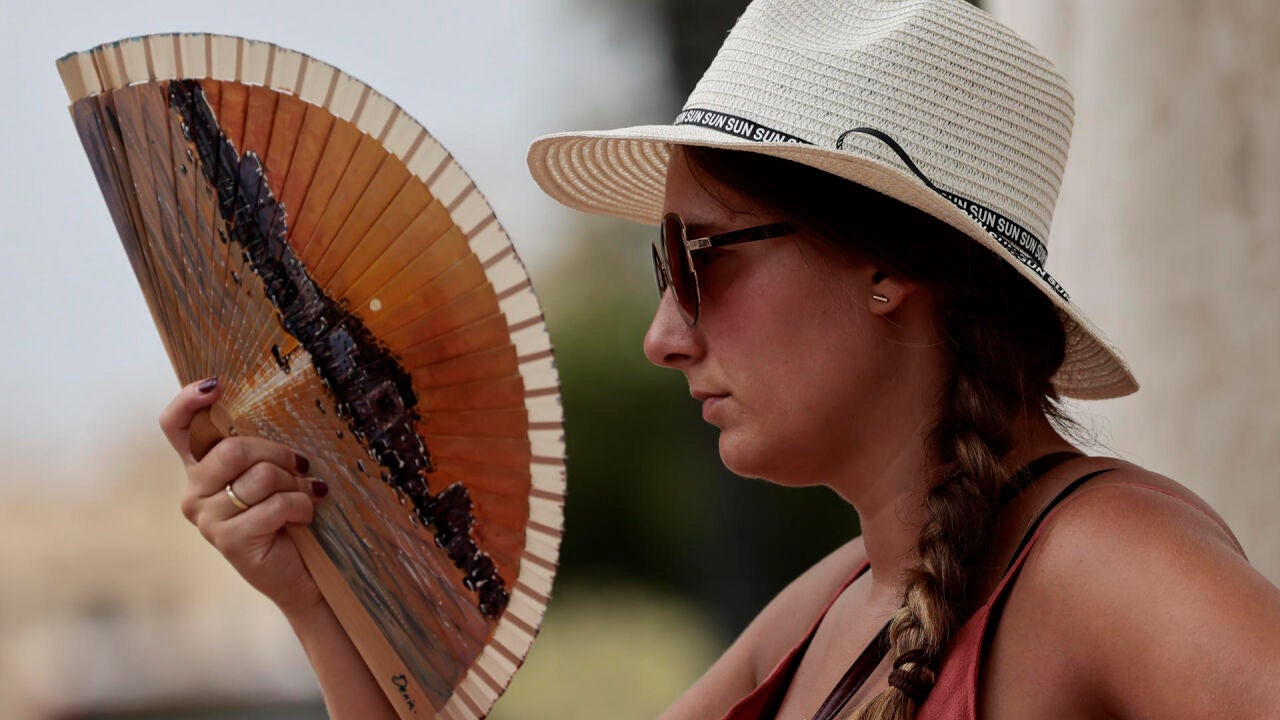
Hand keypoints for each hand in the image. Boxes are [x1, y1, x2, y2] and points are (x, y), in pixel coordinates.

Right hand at [161, 377, 327, 614]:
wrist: (301, 573)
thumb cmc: (289, 515)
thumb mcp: (272, 472)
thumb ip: (259, 447)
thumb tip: (269, 402)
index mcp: (202, 468)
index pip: (175, 426)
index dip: (188, 401)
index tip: (217, 385)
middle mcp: (195, 491)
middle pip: (233, 450)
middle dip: (279, 455)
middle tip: (301, 470)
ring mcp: (207, 518)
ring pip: (260, 476)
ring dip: (295, 485)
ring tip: (305, 497)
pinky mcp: (228, 541)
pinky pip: (275, 505)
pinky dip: (301, 506)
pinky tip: (304, 516)